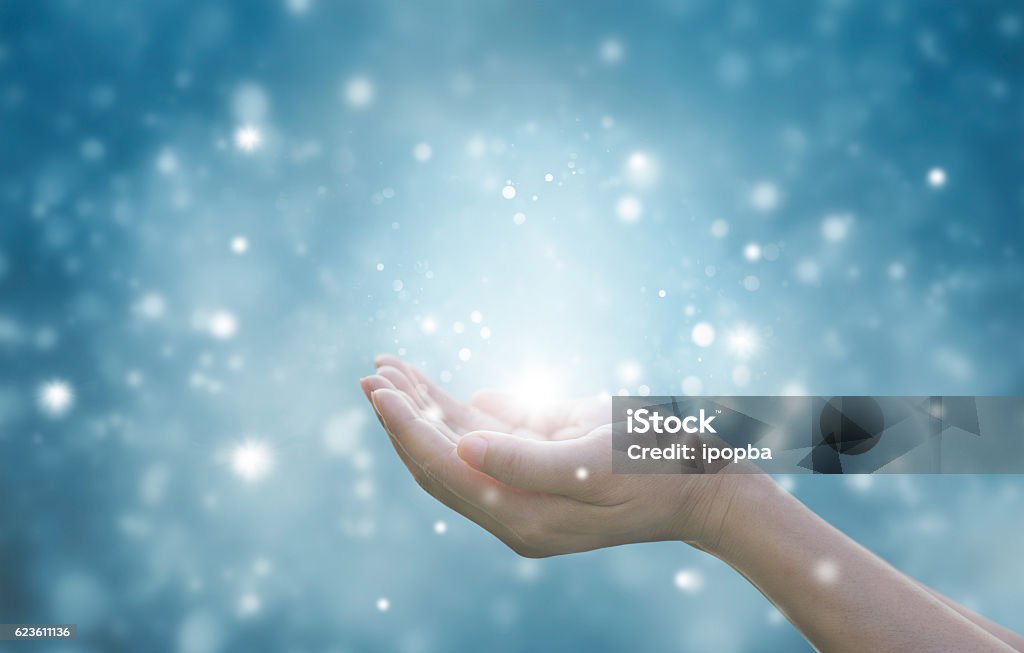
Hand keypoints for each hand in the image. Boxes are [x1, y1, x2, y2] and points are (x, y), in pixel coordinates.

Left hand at [360, 355, 772, 557]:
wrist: (706, 484)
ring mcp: (525, 492)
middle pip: (439, 462)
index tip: (379, 389)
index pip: (444, 471)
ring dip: (423, 410)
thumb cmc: (657, 466)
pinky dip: (456, 413)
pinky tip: (433, 390)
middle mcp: (514, 510)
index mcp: (522, 517)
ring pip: (457, 450)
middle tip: (372, 374)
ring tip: (390, 370)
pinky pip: (486, 442)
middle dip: (404, 416)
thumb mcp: (594, 460)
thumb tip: (461, 445)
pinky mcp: (539, 471)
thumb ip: (524, 457)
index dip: (407, 428)